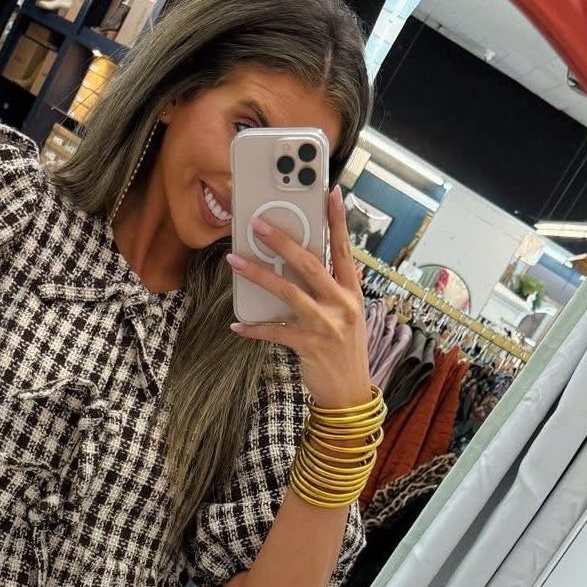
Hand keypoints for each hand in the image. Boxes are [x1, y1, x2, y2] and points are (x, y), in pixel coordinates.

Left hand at [226, 187, 372, 410]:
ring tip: (235, 261)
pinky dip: (254, 328)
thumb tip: (311, 266)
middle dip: (282, 241)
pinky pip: (275, 330)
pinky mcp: (309, 345)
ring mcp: (326, 324)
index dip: (337, 221)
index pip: (344, 249)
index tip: (331, 192)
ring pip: (288, 292)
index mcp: (352, 292)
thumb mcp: (348, 316)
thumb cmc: (344, 351)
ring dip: (258, 275)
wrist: (349, 394)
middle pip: (309, 264)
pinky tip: (237, 325)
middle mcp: (342, 304)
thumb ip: (333, 290)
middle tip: (257, 224)